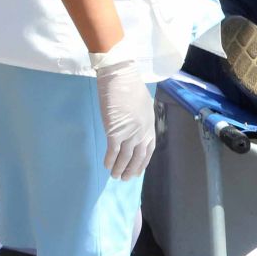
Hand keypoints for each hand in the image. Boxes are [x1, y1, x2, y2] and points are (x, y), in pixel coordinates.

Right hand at [90, 53, 155, 180]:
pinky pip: (113, 152)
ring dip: (120, 169)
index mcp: (149, 125)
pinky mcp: (115, 132)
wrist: (119, 77)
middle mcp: (142, 132)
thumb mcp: (142, 105)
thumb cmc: (129, 87)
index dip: (143, 162)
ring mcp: (130, 133)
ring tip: (115, 176)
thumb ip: (140, 119)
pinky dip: (110, 161)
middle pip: (138, 156)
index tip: (138, 171)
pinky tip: (107, 166)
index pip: (149, 149)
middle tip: (125, 178)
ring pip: (125, 157)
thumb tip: (134, 127)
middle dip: (132, 169)